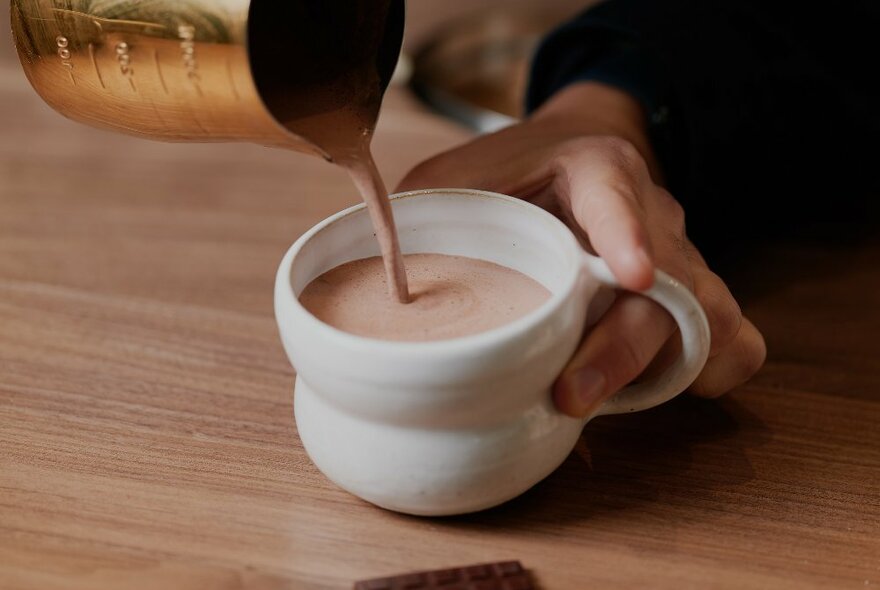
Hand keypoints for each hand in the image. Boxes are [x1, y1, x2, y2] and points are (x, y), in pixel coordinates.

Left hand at [397, 82, 765, 416]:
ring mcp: (681, 260)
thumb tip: (382, 286)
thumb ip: (421, 216)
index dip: (628, 235)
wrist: (578, 155)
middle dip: (622, 349)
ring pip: (713, 321)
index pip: (618, 196)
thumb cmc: (512, 171)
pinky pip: (729, 346)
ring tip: (588, 396)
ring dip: (658, 369)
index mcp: (596, 169)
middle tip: (569, 397)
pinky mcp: (691, 300)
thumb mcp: (457, 176)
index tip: (630, 276)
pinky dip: (695, 374)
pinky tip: (634, 388)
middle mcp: (653, 215)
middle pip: (668, 287)